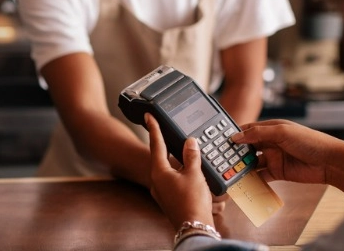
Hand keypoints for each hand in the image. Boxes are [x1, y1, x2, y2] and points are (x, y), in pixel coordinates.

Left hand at [145, 113, 213, 227]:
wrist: (193, 227)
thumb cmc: (192, 202)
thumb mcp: (194, 174)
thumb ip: (191, 156)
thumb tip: (190, 142)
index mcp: (159, 172)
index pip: (156, 144)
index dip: (154, 128)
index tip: (149, 116)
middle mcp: (157, 181)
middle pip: (160, 157)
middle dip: (166, 145)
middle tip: (167, 132)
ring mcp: (161, 191)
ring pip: (167, 169)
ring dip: (175, 161)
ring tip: (185, 153)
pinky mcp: (168, 199)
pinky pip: (172, 180)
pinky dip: (180, 173)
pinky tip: (189, 173)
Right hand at [231, 119, 343, 195]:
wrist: (330, 162)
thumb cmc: (310, 141)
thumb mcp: (282, 132)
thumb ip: (258, 133)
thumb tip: (237, 136)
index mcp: (271, 128)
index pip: (248, 130)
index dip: (235, 135)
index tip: (221, 142)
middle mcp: (271, 142)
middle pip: (248, 147)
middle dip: (236, 153)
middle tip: (222, 159)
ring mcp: (274, 158)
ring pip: (252, 162)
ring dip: (242, 167)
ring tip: (230, 172)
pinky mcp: (278, 172)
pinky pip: (261, 176)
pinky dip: (252, 179)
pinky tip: (244, 182)